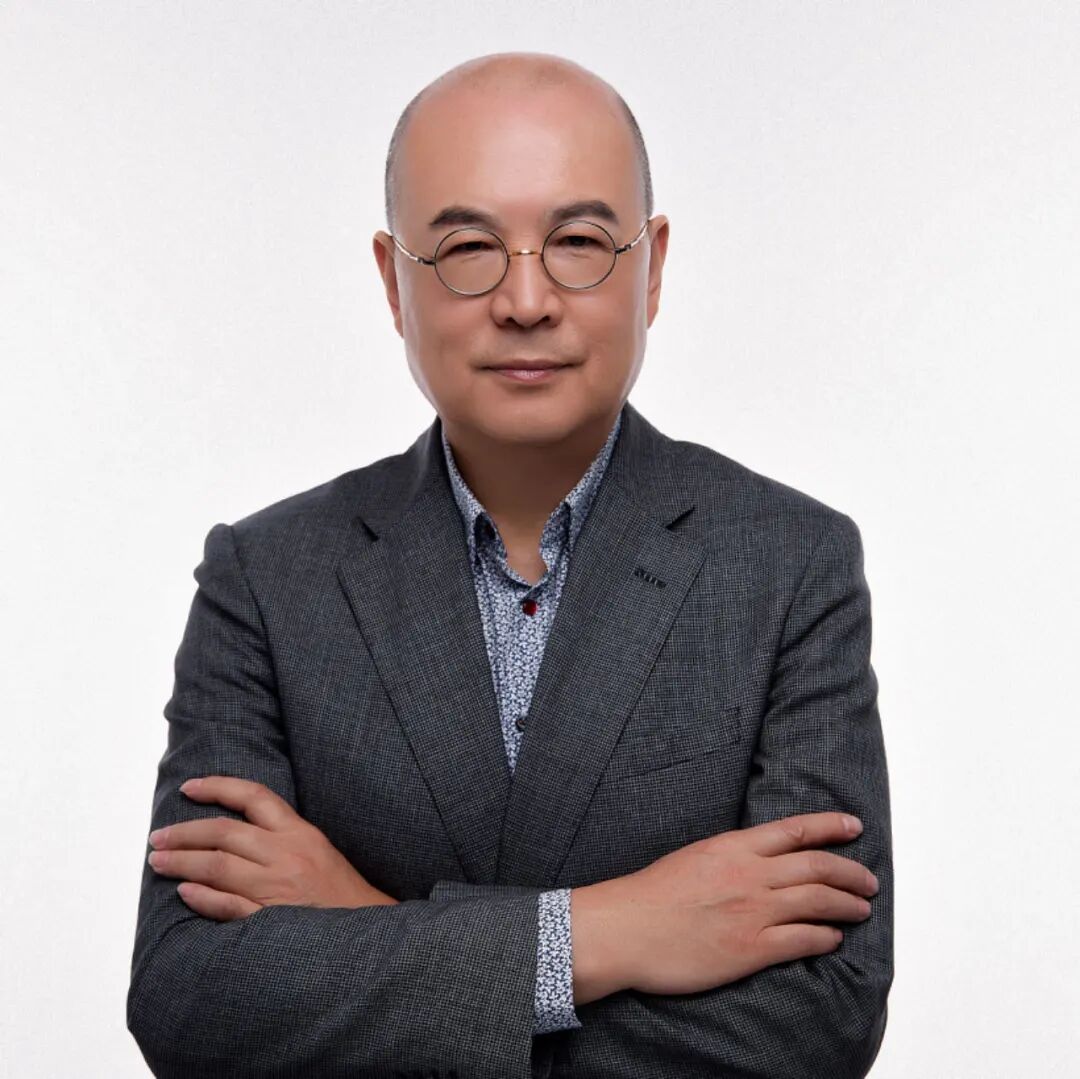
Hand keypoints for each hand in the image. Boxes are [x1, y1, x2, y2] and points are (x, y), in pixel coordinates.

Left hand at [147, 776, 398, 920]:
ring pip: (218, 867)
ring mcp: (278, 888)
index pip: (254, 796)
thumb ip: (280, 834)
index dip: (217, 786)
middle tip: (158, 837)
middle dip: (184, 832)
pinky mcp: (273, 919)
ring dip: (182, 862)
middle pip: (224, 832)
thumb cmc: (339, 890)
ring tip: (159, 861)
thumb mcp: (317, 848)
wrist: (369, 929)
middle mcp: (287, 855)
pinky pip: (229, 906)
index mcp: (300, 832)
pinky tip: (183, 893)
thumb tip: (232, 828)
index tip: (188, 788)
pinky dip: (203, 899)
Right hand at [572, 812, 877, 999]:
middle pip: (816, 867)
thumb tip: (757, 860)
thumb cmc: (651, 895)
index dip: (829, 826)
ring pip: (817, 902)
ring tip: (861, 908)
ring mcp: (752, 912)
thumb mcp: (693, 856)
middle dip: (850, 872)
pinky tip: (834, 938)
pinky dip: (825, 937)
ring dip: (847, 905)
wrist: (627, 928)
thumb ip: (729, 856)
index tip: (854, 826)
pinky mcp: (750, 949)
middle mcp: (749, 875)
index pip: (794, 830)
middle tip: (869, 880)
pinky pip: (802, 940)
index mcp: (732, 847)